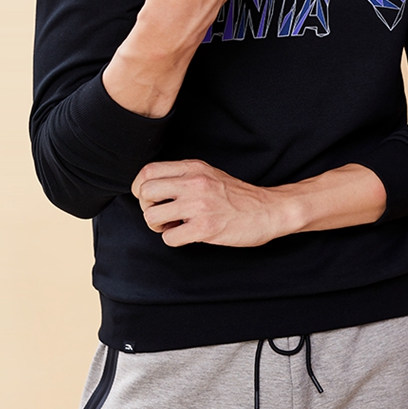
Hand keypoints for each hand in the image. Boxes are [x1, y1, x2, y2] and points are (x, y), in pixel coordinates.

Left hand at [130, 160, 386, 246]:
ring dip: (158, 226)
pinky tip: (187, 236)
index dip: (140, 188)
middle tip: (160, 216)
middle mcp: (193, 183)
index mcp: (193, 168)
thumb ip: (183, 176)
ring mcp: (199, 205)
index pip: (148, 171)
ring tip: (173, 226)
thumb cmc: (237, 196)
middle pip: (145, 193)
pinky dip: (174, 240)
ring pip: (152, 216)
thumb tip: (151, 188)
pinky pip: (169, 238)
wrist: (268, 210)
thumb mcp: (209, 174)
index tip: (148, 199)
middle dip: (146, 208)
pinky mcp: (205, 227)